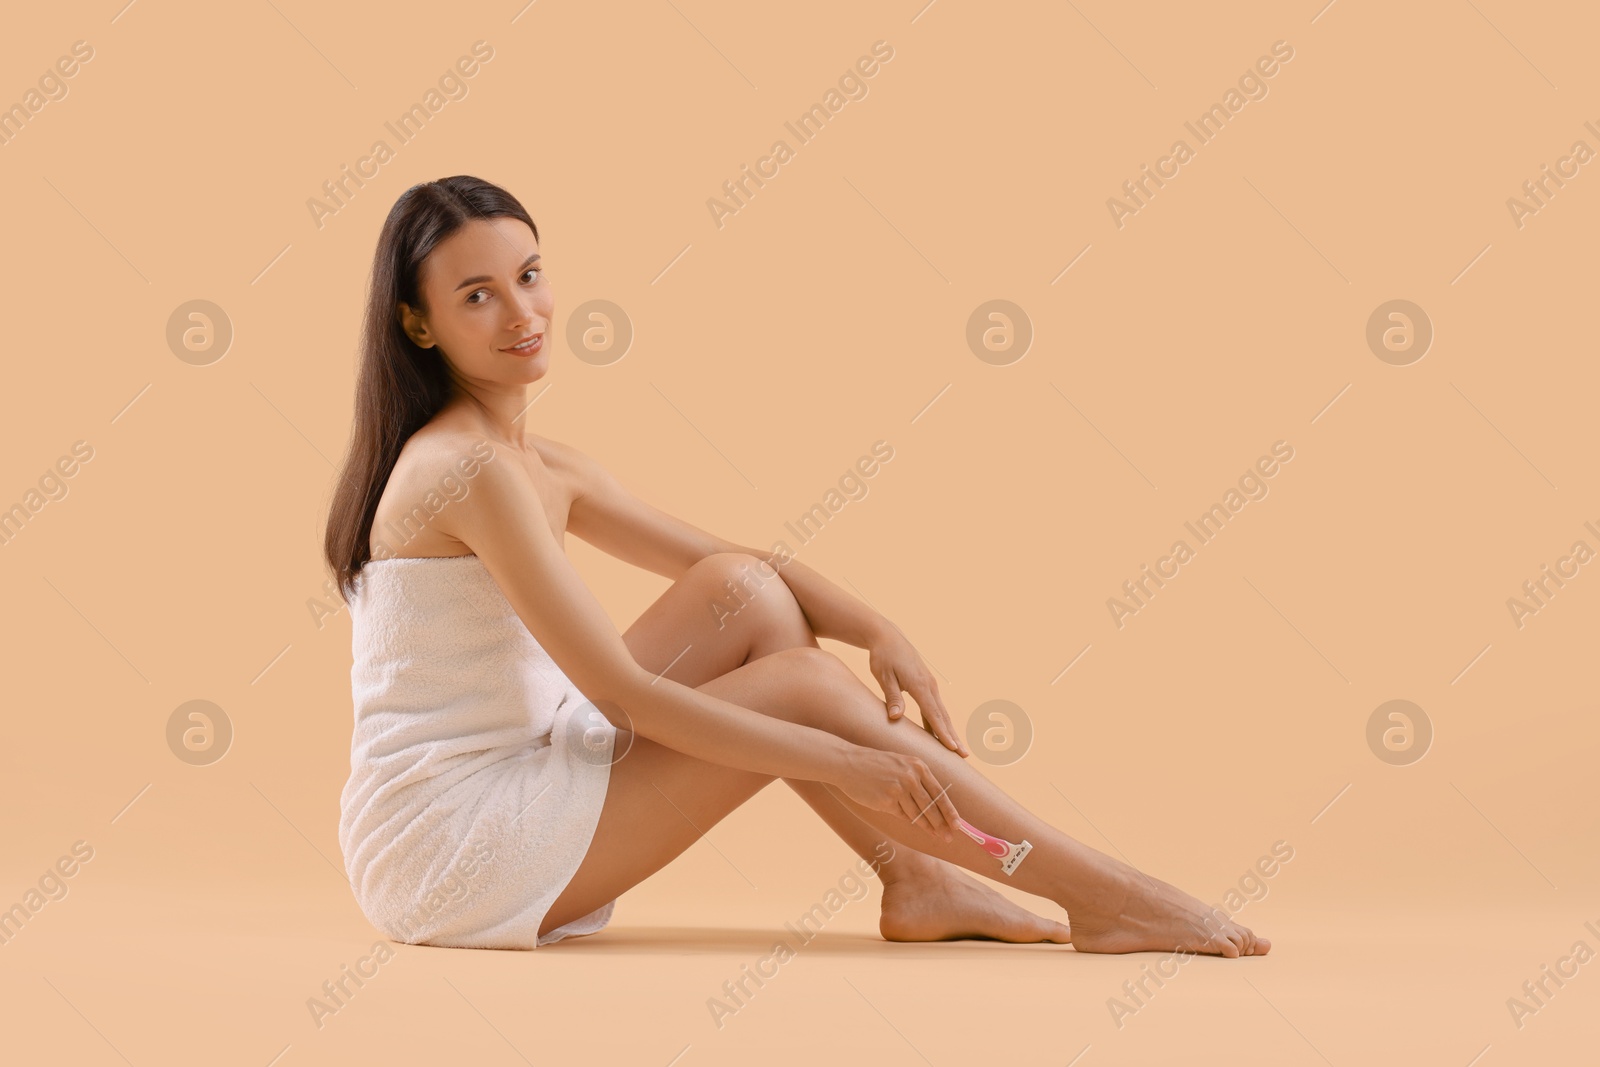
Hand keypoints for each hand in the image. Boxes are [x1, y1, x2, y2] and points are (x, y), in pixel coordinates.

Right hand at [828, 745, 960, 842]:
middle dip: (942, 824)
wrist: (848, 763)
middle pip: (932, 807)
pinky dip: (907, 819)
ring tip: (936, 836)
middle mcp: (911, 777)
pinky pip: (901, 815)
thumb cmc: (875, 765)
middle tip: (949, 837)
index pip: (939, 793)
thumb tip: (933, 805)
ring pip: (917, 814)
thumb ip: (918, 781)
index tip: (957, 824)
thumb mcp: (901, 764)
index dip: (949, 811)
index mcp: (918, 766)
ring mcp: (899, 789)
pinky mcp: (886, 801)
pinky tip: (914, 825)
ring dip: (927, 827)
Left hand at [866, 622, 969, 756]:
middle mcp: (929, 685)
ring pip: (941, 712)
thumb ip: (892, 697)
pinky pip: (935, 707)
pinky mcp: (926, 685)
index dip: (943, 732)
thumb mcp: (883, 676)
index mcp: (919, 684)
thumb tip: (896, 716)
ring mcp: (929, 685)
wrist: (888, 637)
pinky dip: (940, 722)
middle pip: (943, 716)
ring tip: (957, 749)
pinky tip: (940, 734)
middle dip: (953, 736)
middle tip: (964, 756)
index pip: (933, 713)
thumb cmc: (883, 656)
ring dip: (949, 731)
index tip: (953, 748)